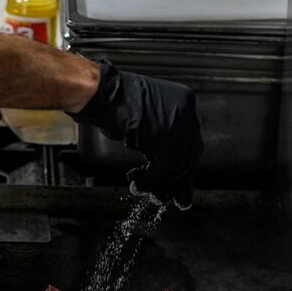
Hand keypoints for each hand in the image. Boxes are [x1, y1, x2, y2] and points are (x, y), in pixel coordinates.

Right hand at [68, 63, 202, 208]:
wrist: (100, 93)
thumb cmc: (114, 101)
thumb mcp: (147, 114)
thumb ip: (163, 132)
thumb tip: (171, 165)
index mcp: (185, 100)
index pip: (191, 141)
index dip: (182, 165)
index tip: (179, 183)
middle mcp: (186, 111)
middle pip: (188, 155)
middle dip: (176, 180)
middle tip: (168, 197)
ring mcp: (178, 124)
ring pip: (176, 166)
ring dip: (158, 184)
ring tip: (143, 191)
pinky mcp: (165, 138)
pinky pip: (162, 169)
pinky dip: (148, 181)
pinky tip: (136, 185)